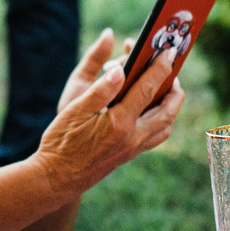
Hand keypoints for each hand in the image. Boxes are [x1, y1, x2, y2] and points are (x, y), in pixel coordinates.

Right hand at [32, 30, 182, 196]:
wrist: (56, 178)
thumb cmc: (61, 142)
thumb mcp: (76, 110)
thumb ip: (101, 89)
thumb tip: (121, 69)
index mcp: (120, 123)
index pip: (148, 89)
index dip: (160, 67)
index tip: (169, 52)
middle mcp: (133, 137)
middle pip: (168, 110)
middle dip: (174, 87)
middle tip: (168, 70)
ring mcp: (133, 148)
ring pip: (165, 125)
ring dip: (169, 105)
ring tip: (162, 88)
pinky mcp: (129, 155)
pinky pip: (155, 136)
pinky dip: (160, 120)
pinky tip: (148, 110)